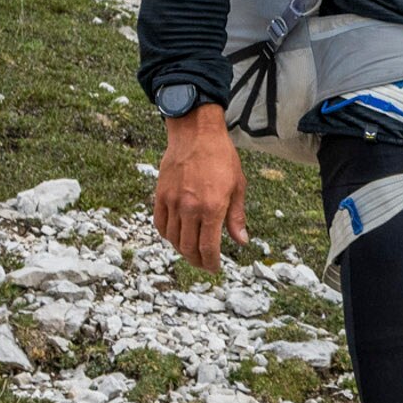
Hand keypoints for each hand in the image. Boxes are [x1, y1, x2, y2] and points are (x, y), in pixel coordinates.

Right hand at [153, 106, 250, 268]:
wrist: (196, 134)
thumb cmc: (221, 157)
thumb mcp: (238, 186)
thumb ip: (236, 217)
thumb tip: (241, 241)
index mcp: (212, 207)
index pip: (208, 247)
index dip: (211, 263)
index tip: (214, 268)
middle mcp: (190, 208)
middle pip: (189, 247)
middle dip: (197, 261)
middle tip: (203, 264)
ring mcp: (173, 202)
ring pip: (173, 239)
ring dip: (182, 250)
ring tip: (191, 252)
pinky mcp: (161, 195)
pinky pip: (160, 223)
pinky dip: (167, 235)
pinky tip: (175, 236)